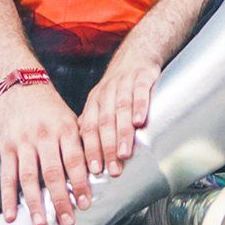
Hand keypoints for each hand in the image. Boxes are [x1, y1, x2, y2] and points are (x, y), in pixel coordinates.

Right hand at [0, 82, 91, 224]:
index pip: (75, 160)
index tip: (86, 202)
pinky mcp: (7, 146)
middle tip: (67, 221)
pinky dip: (8, 198)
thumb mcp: (69, 118)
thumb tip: (97, 168)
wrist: (21, 84)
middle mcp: (44, 136)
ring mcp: (23, 142)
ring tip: (41, 224)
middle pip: (53, 173)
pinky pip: (7, 175)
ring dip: (35, 203)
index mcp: (64, 129)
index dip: (81, 182)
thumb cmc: (49, 106)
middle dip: (60, 199)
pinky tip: (12, 215)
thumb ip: (80, 141)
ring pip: (29, 177)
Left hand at [78, 51, 161, 177]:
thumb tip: (82, 155)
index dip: (91, 149)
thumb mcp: (101, 101)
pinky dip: (139, 107)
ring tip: (124, 153)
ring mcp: (124, 84)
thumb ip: (93, 124)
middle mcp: (106, 93)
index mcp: (95, 102)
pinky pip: (139, 92)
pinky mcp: (142, 77)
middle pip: (104, 122)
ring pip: (120, 110)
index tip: (94, 170)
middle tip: (113, 169)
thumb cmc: (119, 85)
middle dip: (107, 148)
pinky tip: (140, 122)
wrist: (137, 53)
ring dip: (122, 133)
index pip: (89, 128)